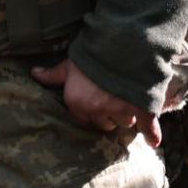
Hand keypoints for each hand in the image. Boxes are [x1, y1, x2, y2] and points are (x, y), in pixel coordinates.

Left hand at [31, 57, 161, 147]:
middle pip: (104, 123)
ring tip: (127, 101)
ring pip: (124, 122)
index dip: (89, 111)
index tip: (94, 103)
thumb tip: (34, 73)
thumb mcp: (69, 65)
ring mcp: (121, 111)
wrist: (121, 46)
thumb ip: (53, 74)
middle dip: (107, 114)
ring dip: (126, 115)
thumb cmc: (91, 56)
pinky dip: (152, 134)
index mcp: (78, 103)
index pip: (83, 118)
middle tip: (111, 100)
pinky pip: (147, 127)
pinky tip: (154, 142)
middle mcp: (98, 111)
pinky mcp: (142, 109)